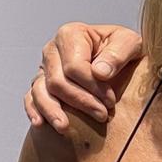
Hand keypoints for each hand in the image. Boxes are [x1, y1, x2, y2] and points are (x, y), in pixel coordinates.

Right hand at [23, 22, 142, 132]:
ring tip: (64, 127)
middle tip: (101, 115)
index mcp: (71, 34)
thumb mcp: (131, 43)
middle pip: (58, 81)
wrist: (118, 58)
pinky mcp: (41, 84)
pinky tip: (41, 124)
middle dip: (80, 101)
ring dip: (52, 111)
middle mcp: (52, 50)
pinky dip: (34, 110)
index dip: (92, 86)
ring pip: (40, 91)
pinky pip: (30, 98)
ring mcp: (44, 68)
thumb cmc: (123, 49)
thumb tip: (100, 72)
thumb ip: (118, 53)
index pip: (74, 66)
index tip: (110, 100)